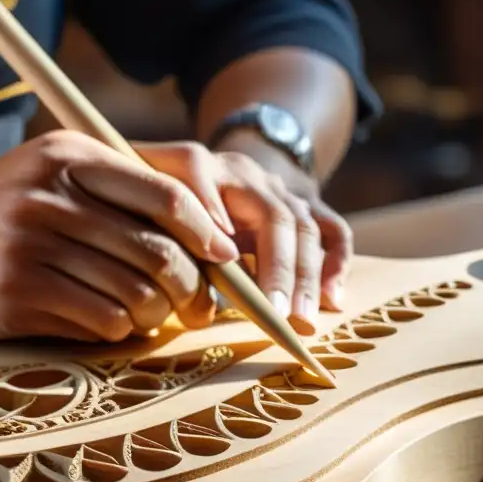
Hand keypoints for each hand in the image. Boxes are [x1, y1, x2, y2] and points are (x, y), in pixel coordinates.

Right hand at [0, 131, 238, 342]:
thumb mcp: (48, 175)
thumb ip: (116, 191)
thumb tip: (207, 238)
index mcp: (66, 155)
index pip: (163, 194)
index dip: (206, 231)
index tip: (224, 258)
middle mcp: (49, 194)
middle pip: (157, 250)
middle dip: (189, 286)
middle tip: (194, 305)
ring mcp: (29, 243)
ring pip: (135, 292)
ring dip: (153, 314)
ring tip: (145, 315)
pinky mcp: (15, 292)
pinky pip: (101, 320)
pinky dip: (118, 330)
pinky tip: (107, 325)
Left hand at [136, 140, 352, 324]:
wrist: (221, 165)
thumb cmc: (174, 189)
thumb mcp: (150, 189)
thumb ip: (146, 207)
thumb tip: (150, 243)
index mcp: (201, 165)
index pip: (199, 176)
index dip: (206, 212)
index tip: (217, 257)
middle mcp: (249, 175)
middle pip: (274, 214)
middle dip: (276, 265)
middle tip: (274, 310)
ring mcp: (283, 191)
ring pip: (305, 228)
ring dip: (305, 275)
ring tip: (299, 316)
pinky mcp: (307, 208)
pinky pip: (333, 230)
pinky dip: (336, 264)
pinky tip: (332, 299)